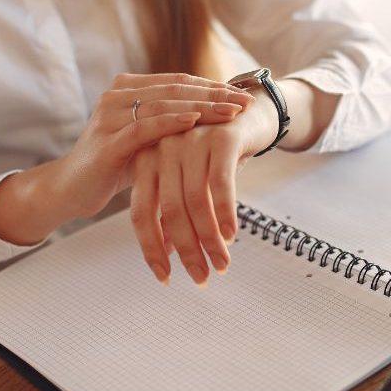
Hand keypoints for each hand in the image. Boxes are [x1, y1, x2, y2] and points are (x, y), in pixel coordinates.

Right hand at [55, 73, 255, 218]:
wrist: (71, 189)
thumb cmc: (115, 165)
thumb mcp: (148, 140)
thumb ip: (173, 124)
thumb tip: (219, 117)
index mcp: (128, 89)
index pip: (179, 82)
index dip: (213, 87)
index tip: (244, 95)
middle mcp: (117, 95)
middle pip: (175, 89)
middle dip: (214, 95)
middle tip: (245, 102)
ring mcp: (110, 116)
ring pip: (164, 105)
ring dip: (201, 107)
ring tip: (230, 112)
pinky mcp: (108, 141)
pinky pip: (144, 128)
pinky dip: (171, 123)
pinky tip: (195, 122)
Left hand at [129, 87, 277, 285]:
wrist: (250, 112)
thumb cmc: (215, 152)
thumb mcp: (190, 180)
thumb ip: (173, 210)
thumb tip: (166, 251)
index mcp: (147, 159)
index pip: (141, 212)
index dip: (151, 248)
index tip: (165, 276)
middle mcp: (164, 148)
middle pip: (168, 210)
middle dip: (186, 250)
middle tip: (200, 277)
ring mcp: (191, 140)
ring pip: (195, 201)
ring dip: (209, 238)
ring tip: (221, 263)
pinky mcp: (220, 138)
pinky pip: (220, 184)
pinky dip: (225, 213)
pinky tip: (231, 235)